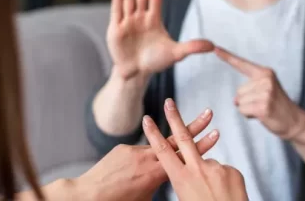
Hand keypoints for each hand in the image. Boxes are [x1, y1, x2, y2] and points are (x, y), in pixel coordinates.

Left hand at [75, 107, 218, 200]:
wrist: (89, 195)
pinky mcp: (123, 148)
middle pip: (176, 140)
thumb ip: (158, 183)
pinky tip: (133, 168)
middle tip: (208, 113)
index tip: (215, 135)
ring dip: (167, 142)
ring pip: (157, 144)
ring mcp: (134, 151)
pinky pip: (139, 151)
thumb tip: (169, 176)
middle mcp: (147, 158)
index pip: (184, 157)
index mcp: (156, 173)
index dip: (202, 145)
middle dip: (194, 126)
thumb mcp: (145, 198)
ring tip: (170, 142)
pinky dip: (142, 157)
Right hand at [107, 0, 213, 79]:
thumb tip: (212, 45)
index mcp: (154, 19)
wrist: (136, 73)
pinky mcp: (116, 30)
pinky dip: (118, 0)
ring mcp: (128, 22)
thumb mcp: (176, 54)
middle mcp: (140, 17)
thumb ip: (192, 47)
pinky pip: (117, 12)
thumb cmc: (154, 61)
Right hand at [143, 99, 247, 200]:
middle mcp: (198, 170)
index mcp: (181, 179)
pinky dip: (221, 180)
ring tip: (212, 194)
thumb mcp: (186, 199)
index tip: (146, 119)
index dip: (153, 134)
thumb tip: (187, 173)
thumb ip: (185, 181)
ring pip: (207, 162)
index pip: (163, 152)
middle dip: (174, 117)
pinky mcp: (232, 170)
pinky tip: (225, 194)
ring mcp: (217, 169)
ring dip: (207, 175)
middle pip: (183, 137)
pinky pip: (223, 170)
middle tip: (169, 101)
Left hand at [215, 47, 304, 139]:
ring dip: (248, 109)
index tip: (215, 48)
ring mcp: (265, 93)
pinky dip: (248, 115)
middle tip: (264, 103)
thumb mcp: (266, 89)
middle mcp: (265, 80)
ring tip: (264, 109)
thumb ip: (249, 88)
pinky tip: (262, 115)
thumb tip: (235, 100)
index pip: (242, 64)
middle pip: (238, 91)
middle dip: (247, 101)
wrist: (295, 121)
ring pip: (239, 101)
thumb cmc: (277, 105)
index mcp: (265, 72)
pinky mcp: (262, 106)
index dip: (227, 57)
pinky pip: (242, 110)